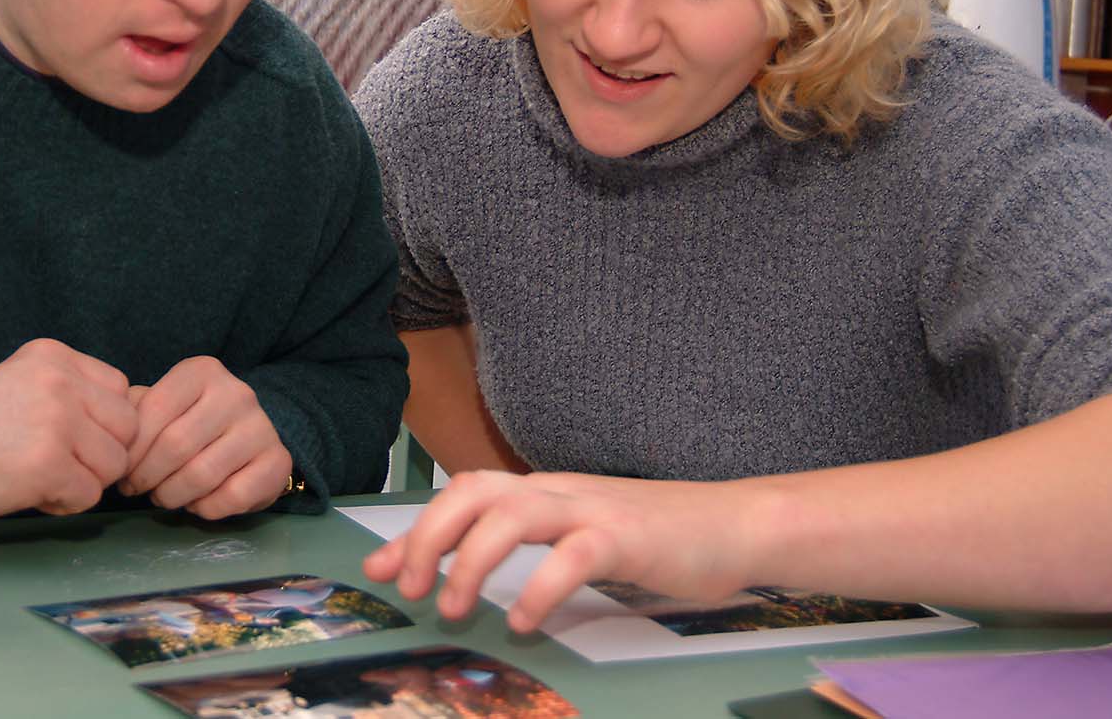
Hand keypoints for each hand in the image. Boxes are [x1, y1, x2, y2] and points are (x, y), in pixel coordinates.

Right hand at [0, 338, 137, 517]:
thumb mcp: (18, 383)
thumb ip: (65, 393)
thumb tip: (118, 424)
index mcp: (53, 356)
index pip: (120, 388)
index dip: (103, 421)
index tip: (73, 437)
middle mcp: (60, 381)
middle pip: (127, 426)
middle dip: (101, 453)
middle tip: (63, 464)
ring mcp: (57, 421)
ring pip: (113, 463)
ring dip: (84, 481)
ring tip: (44, 478)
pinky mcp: (48, 463)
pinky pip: (89, 495)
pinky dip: (66, 503)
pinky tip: (35, 494)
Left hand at [120, 356, 290, 518]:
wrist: (248, 437)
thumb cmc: (191, 422)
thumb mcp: (161, 405)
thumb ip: (134, 413)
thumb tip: (108, 438)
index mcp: (203, 371)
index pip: (154, 411)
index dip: (130, 450)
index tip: (120, 470)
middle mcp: (237, 393)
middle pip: (175, 446)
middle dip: (145, 477)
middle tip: (136, 489)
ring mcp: (262, 426)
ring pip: (200, 475)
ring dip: (170, 496)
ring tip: (162, 497)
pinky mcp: (278, 461)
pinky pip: (230, 498)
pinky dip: (205, 509)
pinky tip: (197, 502)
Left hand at [362, 471, 749, 632]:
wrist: (732, 525)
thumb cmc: (650, 538)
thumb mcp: (573, 537)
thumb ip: (521, 547)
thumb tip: (459, 572)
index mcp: (542, 491)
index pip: (462, 492)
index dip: (415, 528)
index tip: (379, 571)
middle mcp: (558, 492)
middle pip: (474, 490)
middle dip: (429, 536)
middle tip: (409, 587)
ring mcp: (592, 509)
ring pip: (513, 513)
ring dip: (472, 561)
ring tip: (457, 609)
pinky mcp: (628, 536)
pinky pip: (573, 554)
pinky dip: (541, 588)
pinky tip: (527, 621)